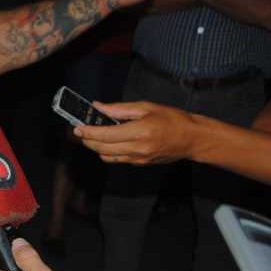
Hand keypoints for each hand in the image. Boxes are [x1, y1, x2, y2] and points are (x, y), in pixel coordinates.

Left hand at [73, 101, 198, 164]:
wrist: (192, 139)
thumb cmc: (173, 119)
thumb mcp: (146, 107)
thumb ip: (120, 108)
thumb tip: (99, 107)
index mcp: (139, 131)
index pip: (106, 135)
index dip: (88, 132)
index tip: (77, 128)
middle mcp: (138, 148)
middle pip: (102, 149)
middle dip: (88, 141)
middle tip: (80, 132)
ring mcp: (139, 158)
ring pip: (107, 157)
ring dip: (96, 148)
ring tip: (91, 137)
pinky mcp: (141, 163)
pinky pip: (118, 160)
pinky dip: (108, 153)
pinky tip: (107, 143)